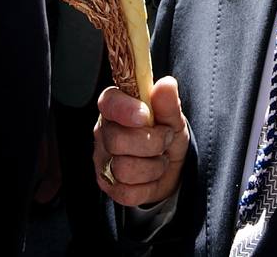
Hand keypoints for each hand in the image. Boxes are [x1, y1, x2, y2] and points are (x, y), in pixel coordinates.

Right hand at [94, 77, 188, 206]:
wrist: (173, 168)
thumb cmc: (168, 135)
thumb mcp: (173, 118)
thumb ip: (168, 103)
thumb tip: (166, 84)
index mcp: (116, 107)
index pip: (109, 103)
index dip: (125, 109)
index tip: (146, 115)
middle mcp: (104, 132)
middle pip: (117, 141)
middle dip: (152, 143)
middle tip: (166, 139)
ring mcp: (103, 160)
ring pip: (123, 169)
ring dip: (153, 167)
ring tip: (160, 159)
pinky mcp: (108, 186)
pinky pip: (126, 192)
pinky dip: (147, 186)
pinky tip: (151, 177)